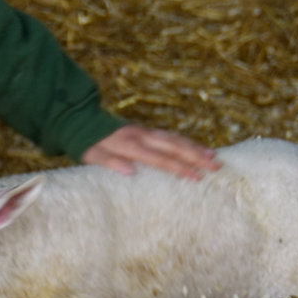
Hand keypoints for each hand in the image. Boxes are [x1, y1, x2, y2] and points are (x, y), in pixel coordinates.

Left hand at [82, 124, 219, 179]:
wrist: (82, 119)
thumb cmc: (87, 143)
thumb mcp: (91, 155)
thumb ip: (109, 161)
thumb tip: (129, 171)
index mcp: (130, 145)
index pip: (159, 159)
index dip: (178, 168)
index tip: (196, 177)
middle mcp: (142, 136)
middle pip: (173, 146)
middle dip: (196, 156)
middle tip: (215, 166)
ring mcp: (146, 132)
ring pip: (175, 139)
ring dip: (195, 148)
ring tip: (213, 157)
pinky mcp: (147, 131)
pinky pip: (170, 136)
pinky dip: (185, 142)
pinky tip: (197, 149)